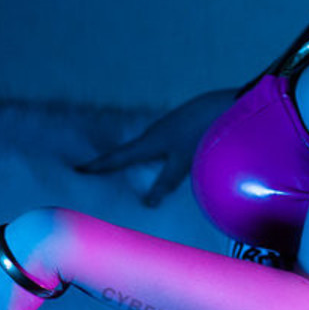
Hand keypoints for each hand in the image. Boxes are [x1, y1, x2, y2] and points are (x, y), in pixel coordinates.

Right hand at [76, 88, 236, 205]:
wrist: (230, 106)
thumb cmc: (205, 133)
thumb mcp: (183, 162)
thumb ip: (166, 182)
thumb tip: (148, 203)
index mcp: (150, 141)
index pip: (118, 157)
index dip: (99, 166)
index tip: (78, 170)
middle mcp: (155, 133)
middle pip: (128, 152)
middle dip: (112, 163)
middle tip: (92, 172)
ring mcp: (168, 128)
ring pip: (145, 149)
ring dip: (132, 159)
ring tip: (120, 171)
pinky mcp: (181, 127)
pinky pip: (159, 146)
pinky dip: (150, 155)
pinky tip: (157, 162)